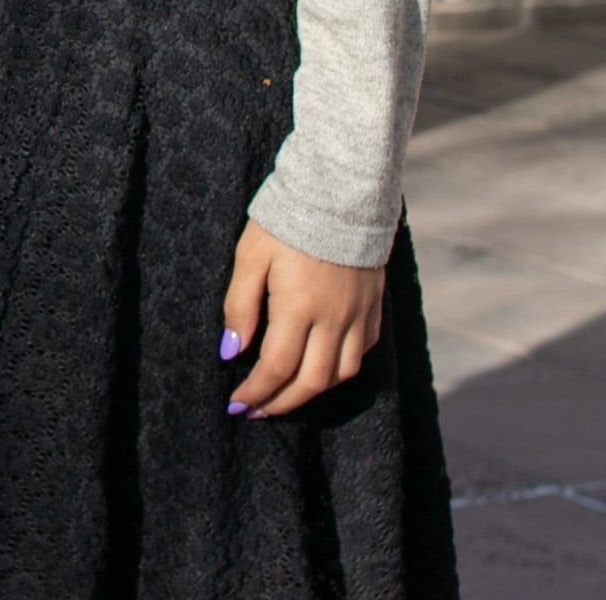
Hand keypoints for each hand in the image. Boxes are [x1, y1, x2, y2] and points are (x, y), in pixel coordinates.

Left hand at [223, 220, 383, 418]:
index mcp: (299, 307)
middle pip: (311, 382)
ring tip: (285, 397)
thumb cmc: (287, 221)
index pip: (276, 368)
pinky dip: (340, 369)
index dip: (256, 393)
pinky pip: (361, 352)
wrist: (341, 193)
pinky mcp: (374, 307)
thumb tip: (231, 350)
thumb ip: (239, 305)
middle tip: (257, 412)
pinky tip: (321, 368)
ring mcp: (359, 314)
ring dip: (312, 392)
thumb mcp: (250, 255)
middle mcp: (334, 318)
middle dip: (281, 403)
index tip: (236, 406)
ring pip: (341, 373)